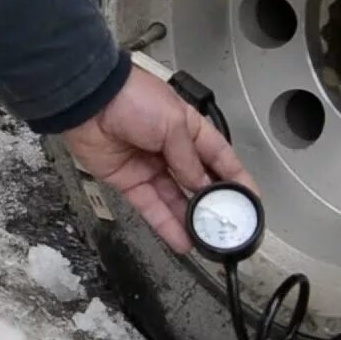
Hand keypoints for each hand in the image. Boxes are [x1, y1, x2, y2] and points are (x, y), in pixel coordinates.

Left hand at [61, 66, 256, 253]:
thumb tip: (199, 184)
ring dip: (190, 220)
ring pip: (175, 199)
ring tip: (206, 242)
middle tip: (227, 227)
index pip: (220, 157)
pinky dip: (166, 224)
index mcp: (188, 128)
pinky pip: (151, 206)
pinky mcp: (128, 181)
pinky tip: (181, 239)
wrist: (89, 102)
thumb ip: (188, 158)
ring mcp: (149, 166)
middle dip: (212, 204)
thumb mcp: (172, 123)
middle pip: (198, 182)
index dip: (236, 178)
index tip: (251, 199)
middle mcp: (171, 149)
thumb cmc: (132, 98)